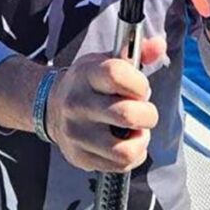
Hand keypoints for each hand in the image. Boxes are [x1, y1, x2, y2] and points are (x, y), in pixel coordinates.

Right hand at [46, 36, 165, 172]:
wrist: (51, 107)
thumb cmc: (86, 84)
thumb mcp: (106, 61)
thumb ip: (137, 53)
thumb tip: (159, 45)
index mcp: (86, 75)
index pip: (118, 75)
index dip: (140, 83)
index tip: (140, 88)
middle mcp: (78, 104)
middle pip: (127, 115)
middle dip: (148, 114)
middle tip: (143, 111)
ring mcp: (77, 134)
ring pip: (125, 149)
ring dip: (141, 140)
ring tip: (136, 130)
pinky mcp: (80, 157)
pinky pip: (120, 165)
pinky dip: (132, 155)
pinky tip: (126, 142)